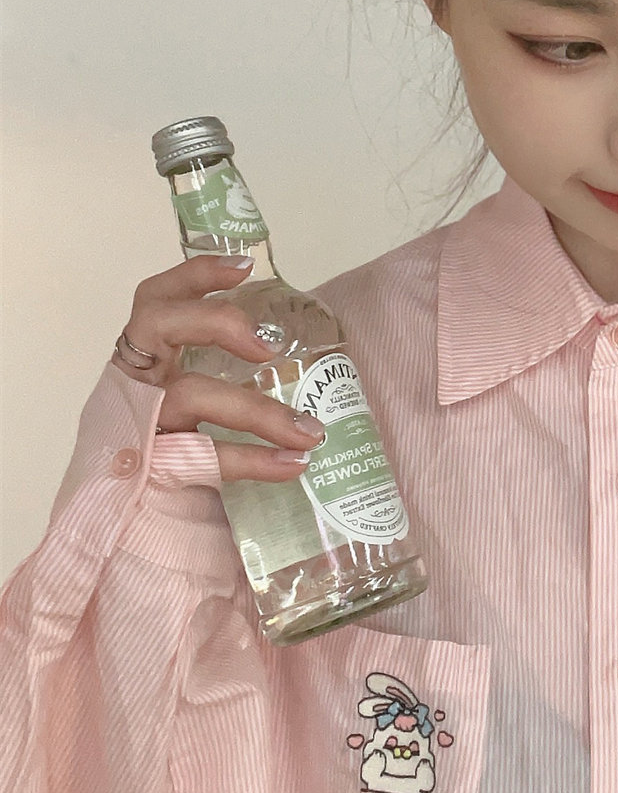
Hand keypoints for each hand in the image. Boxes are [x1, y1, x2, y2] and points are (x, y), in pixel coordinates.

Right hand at [114, 254, 325, 481]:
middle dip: (215, 320)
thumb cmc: (177, 449)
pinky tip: (293, 465)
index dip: (194, 275)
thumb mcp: (195, 399)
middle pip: (155, 324)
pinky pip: (202, 458)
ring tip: (309, 431)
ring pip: (188, 395)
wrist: (131, 526)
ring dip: (257, 411)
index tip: (245, 266)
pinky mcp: (147, 468)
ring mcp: (137, 424)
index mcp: (147, 358)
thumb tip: (305, 361)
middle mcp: (135, 383)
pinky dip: (253, 460)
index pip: (156, 299)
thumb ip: (227, 375)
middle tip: (267, 346)